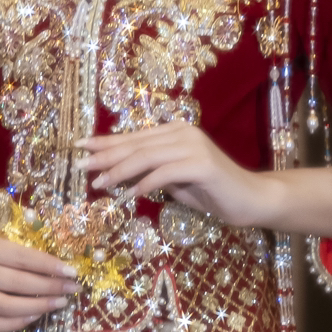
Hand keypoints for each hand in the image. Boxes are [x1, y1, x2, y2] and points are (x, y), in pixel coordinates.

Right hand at [0, 232, 75, 331]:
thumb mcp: (2, 245)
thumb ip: (26, 257)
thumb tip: (62, 274)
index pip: (23, 259)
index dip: (50, 267)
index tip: (72, 273)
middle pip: (19, 283)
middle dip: (50, 287)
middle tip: (71, 289)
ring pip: (9, 307)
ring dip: (39, 306)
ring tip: (59, 303)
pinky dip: (19, 322)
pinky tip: (36, 315)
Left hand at [80, 125, 331, 235]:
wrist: (251, 200)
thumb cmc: (212, 192)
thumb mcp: (174, 181)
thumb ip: (150, 173)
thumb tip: (117, 176)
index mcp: (175, 132)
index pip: (134, 137)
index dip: (105, 143)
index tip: (80, 148)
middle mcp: (183, 133)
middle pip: (135, 144)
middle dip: (105, 156)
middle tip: (81, 167)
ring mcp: (194, 147)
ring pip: (146, 157)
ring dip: (120, 172)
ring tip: (99, 185)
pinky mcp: (202, 165)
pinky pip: (165, 174)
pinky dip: (145, 184)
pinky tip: (130, 195)